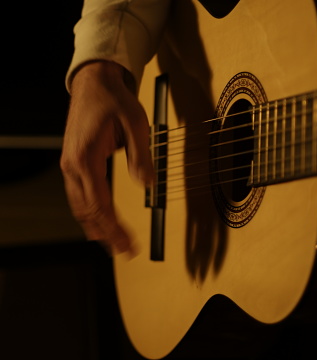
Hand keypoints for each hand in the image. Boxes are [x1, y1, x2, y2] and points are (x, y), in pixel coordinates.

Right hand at [60, 61, 152, 255]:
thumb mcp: (135, 123)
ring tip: (113, 244)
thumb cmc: (114, 100)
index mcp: (86, 158)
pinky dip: (89, 213)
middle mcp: (73, 165)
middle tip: (125, 251)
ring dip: (96, 227)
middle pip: (87, 210)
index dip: (114, 228)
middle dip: (106, 233)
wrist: (94, 83)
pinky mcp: (74, 163)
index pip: (99, 204)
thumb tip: (147, 184)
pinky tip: (98, 223)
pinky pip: (79, 195)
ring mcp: (70, 165)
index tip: (128, 244)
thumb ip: (141, 155)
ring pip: (79, 206)